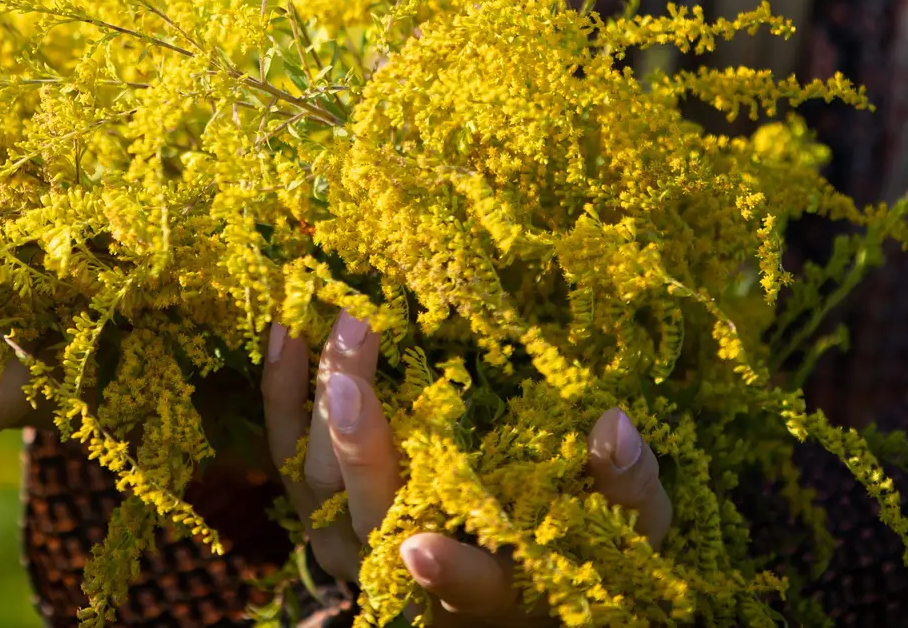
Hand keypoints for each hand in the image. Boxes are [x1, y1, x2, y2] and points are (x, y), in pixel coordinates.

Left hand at [261, 315, 672, 624]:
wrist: (502, 563)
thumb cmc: (573, 538)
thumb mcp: (621, 527)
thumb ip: (626, 487)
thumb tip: (616, 423)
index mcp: (490, 588)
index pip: (469, 588)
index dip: (448, 574)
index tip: (421, 549)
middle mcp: (407, 572)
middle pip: (372, 517)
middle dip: (359, 444)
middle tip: (357, 361)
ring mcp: (353, 541)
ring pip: (318, 482)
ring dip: (320, 399)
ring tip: (342, 318)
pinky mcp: (320, 505)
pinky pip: (284, 451)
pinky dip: (281, 392)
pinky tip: (286, 327)